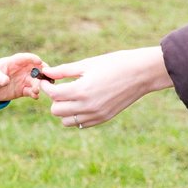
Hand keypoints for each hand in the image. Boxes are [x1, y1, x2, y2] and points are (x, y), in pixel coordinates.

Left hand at [0, 53, 44, 101]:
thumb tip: (6, 81)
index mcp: (15, 62)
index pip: (26, 58)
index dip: (33, 59)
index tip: (39, 62)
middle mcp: (22, 70)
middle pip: (36, 69)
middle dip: (42, 73)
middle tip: (47, 78)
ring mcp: (24, 80)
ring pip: (36, 81)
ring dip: (39, 85)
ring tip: (37, 90)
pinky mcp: (24, 90)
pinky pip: (32, 91)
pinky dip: (35, 93)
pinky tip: (35, 96)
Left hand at [41, 47, 171, 128]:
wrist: (141, 73)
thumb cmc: (114, 64)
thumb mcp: (87, 64)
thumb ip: (64, 71)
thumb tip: (46, 72)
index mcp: (81, 90)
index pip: (53, 94)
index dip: (46, 86)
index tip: (46, 80)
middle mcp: (87, 106)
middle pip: (56, 111)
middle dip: (54, 99)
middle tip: (59, 87)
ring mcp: (96, 115)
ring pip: (66, 121)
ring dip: (64, 109)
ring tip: (70, 96)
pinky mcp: (103, 118)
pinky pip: (81, 124)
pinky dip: (76, 115)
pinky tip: (82, 102)